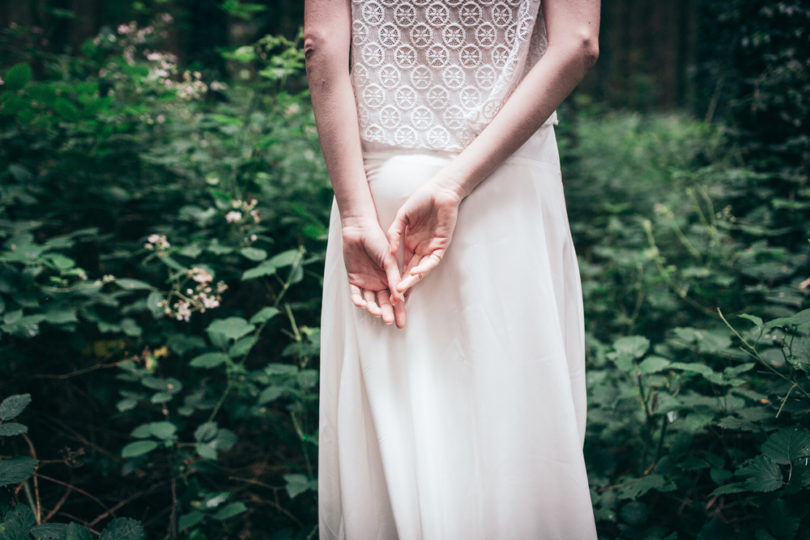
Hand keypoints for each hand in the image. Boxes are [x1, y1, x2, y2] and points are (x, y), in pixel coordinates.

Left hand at [341, 218, 405, 327]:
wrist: (359, 230)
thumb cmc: (377, 241)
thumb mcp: (389, 261)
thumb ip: (393, 279)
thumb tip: (399, 298)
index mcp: (390, 278)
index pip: (396, 298)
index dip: (399, 310)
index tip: (401, 322)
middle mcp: (379, 282)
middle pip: (383, 302)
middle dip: (386, 312)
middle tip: (389, 321)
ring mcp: (366, 282)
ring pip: (370, 301)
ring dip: (373, 308)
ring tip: (376, 312)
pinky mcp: (354, 279)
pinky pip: (356, 294)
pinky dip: (359, 300)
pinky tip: (363, 304)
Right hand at [387, 180, 461, 294]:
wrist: (439, 191)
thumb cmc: (421, 201)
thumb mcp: (402, 217)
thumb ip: (394, 233)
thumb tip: (389, 252)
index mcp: (410, 243)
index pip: (402, 265)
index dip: (394, 276)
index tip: (385, 287)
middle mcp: (421, 249)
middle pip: (411, 272)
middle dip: (403, 285)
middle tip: (393, 298)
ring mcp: (431, 248)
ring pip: (422, 270)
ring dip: (412, 280)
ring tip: (402, 289)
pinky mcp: (441, 245)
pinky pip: (433, 260)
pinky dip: (425, 267)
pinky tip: (415, 272)